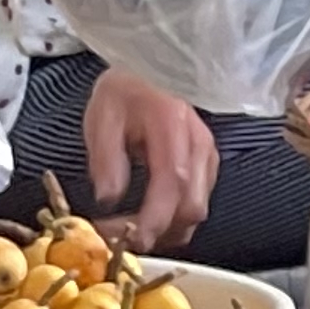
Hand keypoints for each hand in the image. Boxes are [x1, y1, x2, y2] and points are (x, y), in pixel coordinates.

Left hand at [76, 68, 218, 251]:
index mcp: (172, 128)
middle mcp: (198, 144)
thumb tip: (108, 201)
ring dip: (168, 229)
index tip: (130, 240)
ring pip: (199, 208)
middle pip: (193, 206)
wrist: (149, 68)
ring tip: (131, 232)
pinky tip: (149, 216)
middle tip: (123, 240)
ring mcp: (207, 154)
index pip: (172, 184)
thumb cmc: (124, 90)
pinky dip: (175, 216)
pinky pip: (198, 198)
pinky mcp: (206, 161)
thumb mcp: (102, 119)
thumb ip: (106, 161)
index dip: (154, 220)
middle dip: (161, 232)